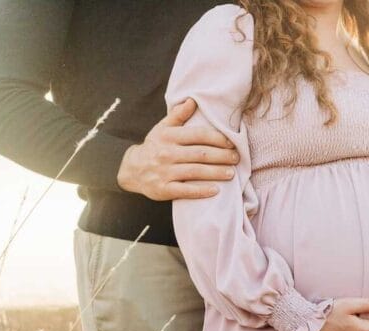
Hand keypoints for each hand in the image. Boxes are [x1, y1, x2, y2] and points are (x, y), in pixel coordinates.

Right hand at [117, 98, 239, 199]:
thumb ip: (178, 115)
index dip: (217, 138)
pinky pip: (185, 190)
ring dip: (216, 172)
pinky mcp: (163, 189)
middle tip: (236, 158)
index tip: (232, 143)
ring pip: (195, 171)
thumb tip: (193, 101)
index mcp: (169, 136)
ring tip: (231, 173)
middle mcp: (167, 153)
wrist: (131, 170)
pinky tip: (215, 190)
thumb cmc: (154, 147)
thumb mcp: (162, 128)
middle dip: (221, 156)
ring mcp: (165, 172)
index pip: (198, 135)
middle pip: (200, 154)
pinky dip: (201, 191)